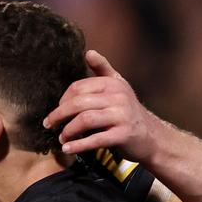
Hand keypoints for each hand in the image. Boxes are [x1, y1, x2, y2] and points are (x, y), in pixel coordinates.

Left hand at [46, 50, 175, 163]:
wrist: (152, 136)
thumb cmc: (128, 112)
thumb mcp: (118, 87)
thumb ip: (103, 70)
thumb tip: (88, 52)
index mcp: (113, 83)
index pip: (78, 87)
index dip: (63, 100)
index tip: (56, 111)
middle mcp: (118, 96)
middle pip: (78, 103)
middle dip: (59, 115)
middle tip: (49, 124)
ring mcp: (122, 115)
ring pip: (85, 120)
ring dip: (68, 131)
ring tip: (61, 138)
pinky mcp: (124, 135)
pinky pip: (95, 139)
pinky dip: (78, 145)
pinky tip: (67, 149)